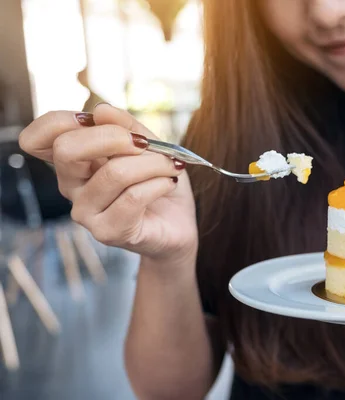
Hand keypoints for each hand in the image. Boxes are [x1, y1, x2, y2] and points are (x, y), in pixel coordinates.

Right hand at [19, 104, 198, 265]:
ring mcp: (85, 212)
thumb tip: (101, 111)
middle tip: (144, 143)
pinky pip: (133, 197)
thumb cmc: (159, 182)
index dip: (63, 120)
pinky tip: (169, 184)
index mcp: (73, 162)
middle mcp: (71, 187)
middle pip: (66, 149)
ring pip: (114, 173)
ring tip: (170, 166)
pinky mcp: (107, 232)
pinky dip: (159, 184)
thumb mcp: (148, 146)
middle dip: (113, 136)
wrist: (179, 224)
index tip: (101, 120)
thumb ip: (126, 126)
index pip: (37, 138)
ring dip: (153, 163)